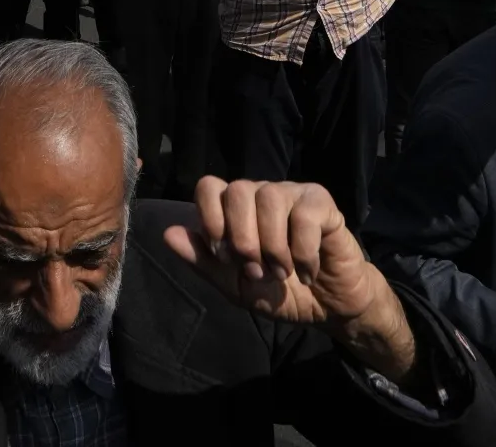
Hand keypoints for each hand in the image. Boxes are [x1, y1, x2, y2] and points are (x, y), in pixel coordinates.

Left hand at [164, 177, 415, 379]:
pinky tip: (307, 269)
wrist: (327, 308)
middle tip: (255, 270)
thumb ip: (203, 261)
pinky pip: (305, 214)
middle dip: (242, 238)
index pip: (209, 186)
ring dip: (273, 246)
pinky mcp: (322, 203)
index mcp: (235, 210)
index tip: (222, 254)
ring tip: (282, 273)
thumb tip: (168, 234)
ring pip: (270, 199)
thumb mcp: (235, 286)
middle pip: (237, 190)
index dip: (210, 218)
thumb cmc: (280, 292)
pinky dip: (303, 250)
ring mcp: (292, 194)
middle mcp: (261, 194)